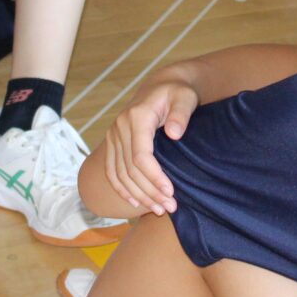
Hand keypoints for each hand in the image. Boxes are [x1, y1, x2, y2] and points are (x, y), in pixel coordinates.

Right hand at [104, 78, 199, 215]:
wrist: (161, 87)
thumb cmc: (177, 93)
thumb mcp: (185, 98)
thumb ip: (181, 114)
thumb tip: (174, 134)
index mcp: (137, 116)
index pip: (140, 156)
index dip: (154, 177)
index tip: (171, 193)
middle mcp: (120, 126)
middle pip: (130, 169)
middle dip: (150, 192)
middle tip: (170, 207)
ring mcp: (113, 135)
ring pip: (120, 174)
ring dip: (138, 195)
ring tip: (159, 209)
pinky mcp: (112, 142)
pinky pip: (111, 170)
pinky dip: (121, 188)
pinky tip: (135, 202)